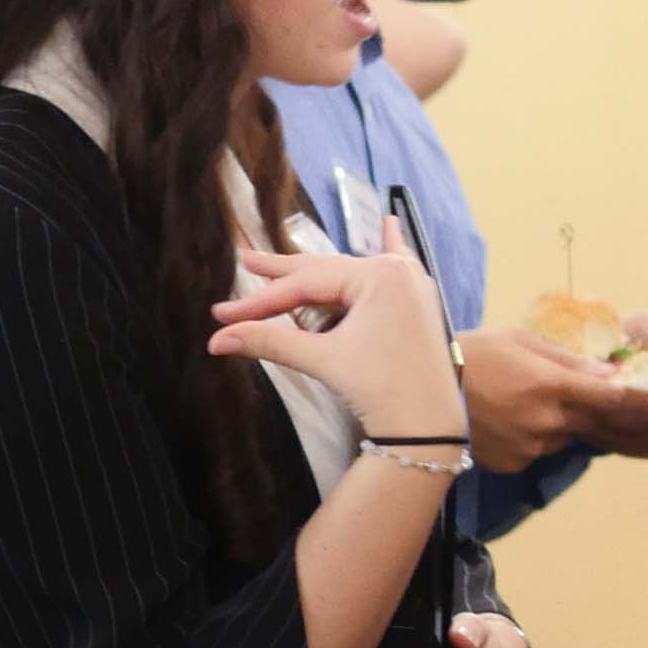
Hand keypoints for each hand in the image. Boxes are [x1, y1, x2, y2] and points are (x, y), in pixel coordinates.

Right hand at [210, 219, 459, 439]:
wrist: (430, 425)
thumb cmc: (381, 389)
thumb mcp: (323, 359)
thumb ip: (270, 341)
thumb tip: (217, 340)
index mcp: (377, 276)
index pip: (305, 285)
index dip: (260, 301)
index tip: (222, 314)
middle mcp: (397, 271)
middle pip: (326, 271)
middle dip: (283, 274)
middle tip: (245, 261)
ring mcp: (412, 285)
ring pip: (350, 274)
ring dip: (318, 272)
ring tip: (282, 264)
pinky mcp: (419, 303)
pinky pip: (397, 267)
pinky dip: (388, 248)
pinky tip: (389, 222)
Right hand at [458, 325, 647, 472]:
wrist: (425, 392)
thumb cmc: (475, 354)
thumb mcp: (523, 342)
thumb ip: (569, 361)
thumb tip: (610, 374)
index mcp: (553, 384)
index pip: (611, 397)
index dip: (640, 403)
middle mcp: (547, 420)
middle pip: (592, 420)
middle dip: (605, 412)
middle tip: (612, 403)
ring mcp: (530, 446)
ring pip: (562, 435)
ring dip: (560, 422)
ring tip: (525, 401)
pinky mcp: (514, 463)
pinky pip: (536, 450)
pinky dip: (533, 437)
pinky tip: (508, 419)